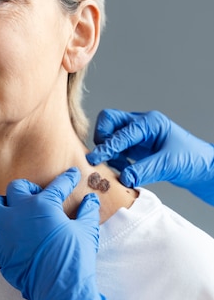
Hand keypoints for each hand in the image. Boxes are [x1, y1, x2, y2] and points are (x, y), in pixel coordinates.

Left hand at [0, 168, 116, 299]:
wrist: (62, 289)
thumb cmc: (76, 259)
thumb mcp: (87, 231)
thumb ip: (88, 212)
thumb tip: (92, 200)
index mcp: (44, 205)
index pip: (57, 185)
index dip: (67, 179)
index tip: (71, 175)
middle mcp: (21, 212)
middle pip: (17, 188)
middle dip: (27, 188)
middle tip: (36, 194)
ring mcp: (6, 231)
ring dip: (2, 203)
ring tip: (10, 205)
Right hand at [86, 109, 213, 204]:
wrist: (203, 169)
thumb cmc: (192, 160)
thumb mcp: (168, 165)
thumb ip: (144, 170)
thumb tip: (123, 178)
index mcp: (150, 123)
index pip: (121, 132)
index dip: (108, 146)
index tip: (96, 159)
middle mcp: (141, 125)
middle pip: (109, 121)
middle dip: (102, 137)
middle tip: (103, 156)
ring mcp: (137, 136)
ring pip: (110, 135)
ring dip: (108, 151)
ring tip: (118, 168)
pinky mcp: (136, 149)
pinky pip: (116, 149)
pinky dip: (115, 159)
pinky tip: (124, 170)